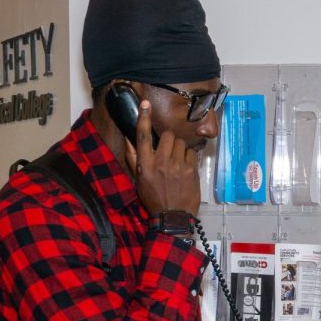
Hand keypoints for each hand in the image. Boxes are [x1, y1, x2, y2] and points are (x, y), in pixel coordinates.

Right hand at [124, 99, 201, 216]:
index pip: (142, 135)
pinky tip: (185, 168)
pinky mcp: (191, 169)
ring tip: (177, 162)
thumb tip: (129, 138)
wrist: (172, 216)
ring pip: (180, 142)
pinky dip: (188, 158)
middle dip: (168, 140)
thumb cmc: (153, 198)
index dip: (144, 118)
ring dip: (179, 149)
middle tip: (168, 151)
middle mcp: (160, 162)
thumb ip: (134, 158)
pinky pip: (191, 153)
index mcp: (145, 164)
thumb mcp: (138, 179)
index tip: (146, 104)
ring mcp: (177, 165)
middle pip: (167, 135)